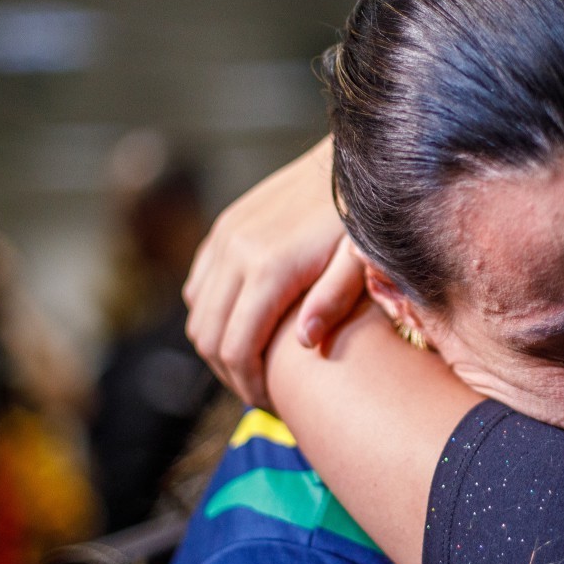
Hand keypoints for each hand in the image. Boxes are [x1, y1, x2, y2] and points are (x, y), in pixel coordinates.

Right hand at [183, 135, 365, 409]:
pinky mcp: (226, 226)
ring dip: (218, 346)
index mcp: (270, 268)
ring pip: (197, 312)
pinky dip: (213, 314)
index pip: (237, 347)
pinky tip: (246, 328)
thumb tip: (304, 342)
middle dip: (231, 374)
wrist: (353, 160)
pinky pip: (200, 283)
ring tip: (256, 366)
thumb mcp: (363, 260)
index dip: (249, 384)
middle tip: (264, 394)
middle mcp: (237, 252)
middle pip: (208, 336)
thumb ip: (335, 300)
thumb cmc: (366, 216)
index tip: (273, 404)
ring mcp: (226, 237)